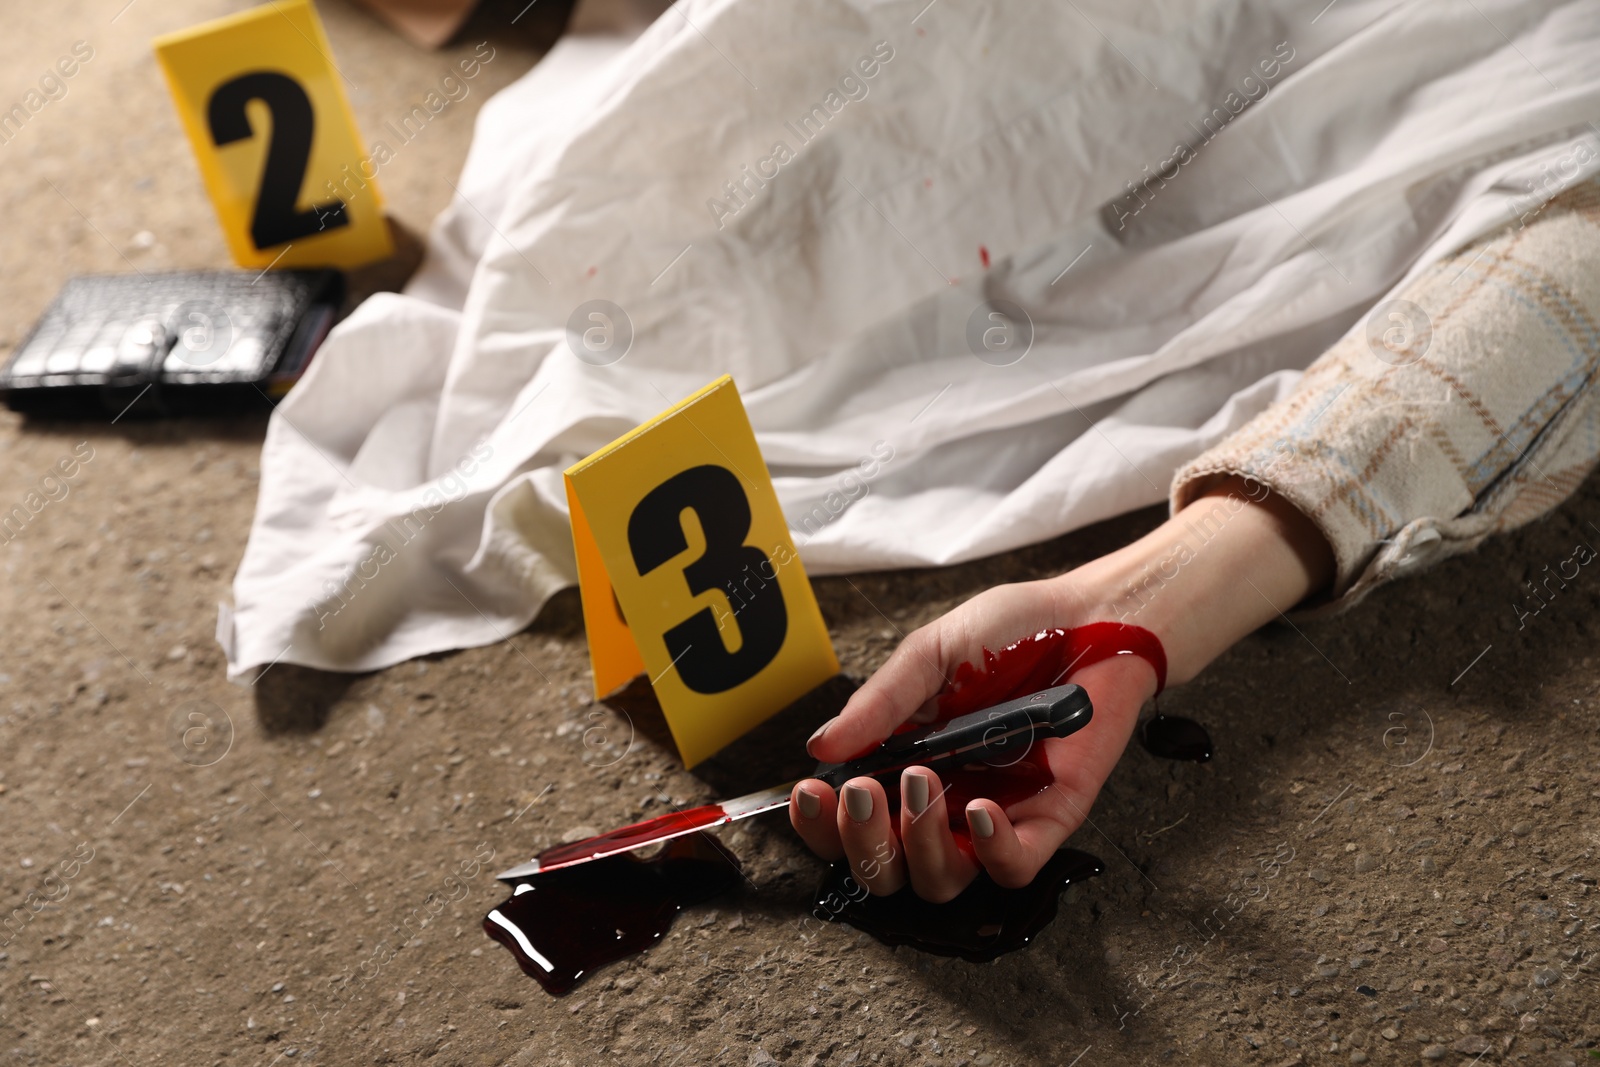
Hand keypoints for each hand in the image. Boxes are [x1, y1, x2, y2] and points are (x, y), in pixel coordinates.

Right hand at [789, 478, 1334, 900]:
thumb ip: (881, 703)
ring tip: (920, 784)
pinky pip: (1012, 866)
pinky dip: (990, 848)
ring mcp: (995, 816)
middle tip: (861, 793)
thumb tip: (821, 746)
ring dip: (918, 844)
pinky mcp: (1049, 820)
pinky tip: (978, 807)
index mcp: (904, 763)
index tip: (811, 792)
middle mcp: (943, 802)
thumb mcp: (933, 653)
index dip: (822, 822)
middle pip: (886, 866)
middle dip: (862, 841)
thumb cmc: (1016, 630)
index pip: (849, 819)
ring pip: (941, 879)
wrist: (1098, 618)